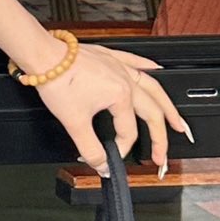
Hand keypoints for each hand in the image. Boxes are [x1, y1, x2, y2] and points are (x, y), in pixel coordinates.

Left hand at [35, 40, 189, 176]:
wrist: (42, 55)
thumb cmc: (57, 82)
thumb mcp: (74, 122)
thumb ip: (90, 148)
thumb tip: (101, 166)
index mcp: (120, 97)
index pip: (128, 131)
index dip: (121, 149)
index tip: (111, 157)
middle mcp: (126, 80)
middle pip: (152, 112)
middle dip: (160, 137)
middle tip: (162, 155)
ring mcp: (119, 66)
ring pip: (152, 86)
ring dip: (167, 105)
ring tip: (177, 121)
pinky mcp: (109, 56)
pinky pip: (136, 61)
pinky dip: (149, 67)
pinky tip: (157, 70)